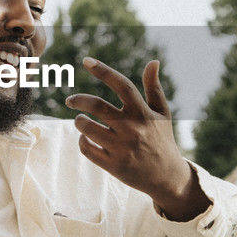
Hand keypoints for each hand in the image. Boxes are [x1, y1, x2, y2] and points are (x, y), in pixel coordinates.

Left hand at [64, 57, 206, 218]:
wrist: (166, 177)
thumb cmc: (162, 140)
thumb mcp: (162, 113)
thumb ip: (154, 87)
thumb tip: (153, 61)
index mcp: (143, 113)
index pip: (122, 85)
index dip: (103, 70)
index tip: (86, 60)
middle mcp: (131, 129)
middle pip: (97, 106)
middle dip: (78, 99)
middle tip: (70, 100)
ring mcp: (121, 148)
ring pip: (87, 128)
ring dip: (79, 121)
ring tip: (80, 120)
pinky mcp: (113, 164)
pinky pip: (87, 148)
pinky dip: (82, 140)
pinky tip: (85, 136)